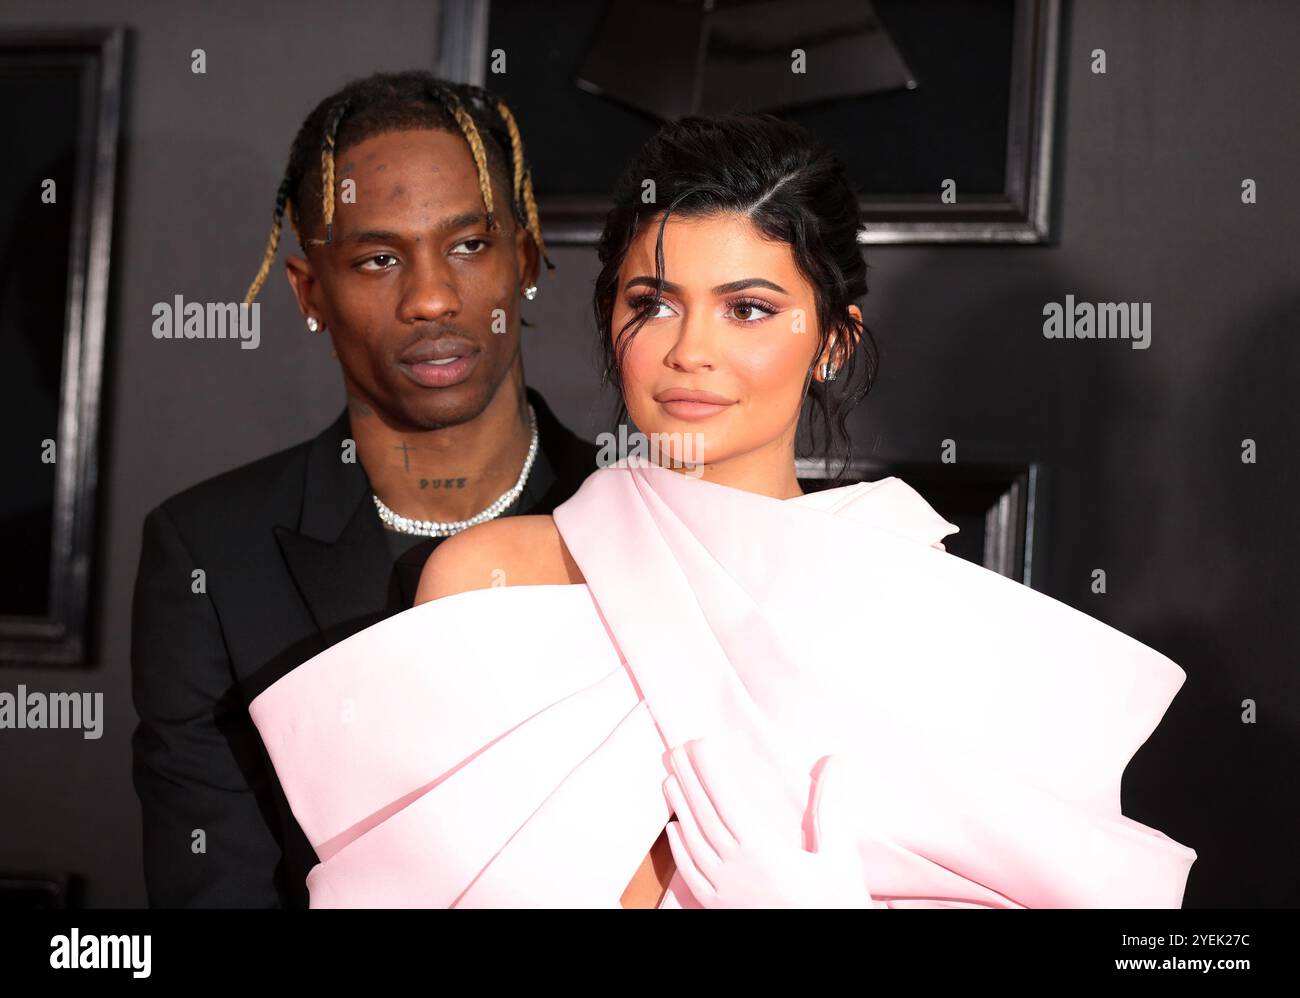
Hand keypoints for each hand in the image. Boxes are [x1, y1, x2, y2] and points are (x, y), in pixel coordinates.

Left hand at [662, 737, 874, 907]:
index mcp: (764, 851)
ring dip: (679, 808)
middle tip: (676, 749)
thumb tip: (834, 761)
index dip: (708, 769)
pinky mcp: (721, 909)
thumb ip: (830, 806)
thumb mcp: (840, 855)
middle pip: (704, 815)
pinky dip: (679, 850)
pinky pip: (691, 876)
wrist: (827, 945)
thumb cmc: (836, 902)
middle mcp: (737, 870)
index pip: (726, 800)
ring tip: (670, 779)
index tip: (699, 743)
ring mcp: (725, 892)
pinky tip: (673, 830)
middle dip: (688, 779)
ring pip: (693, 842)